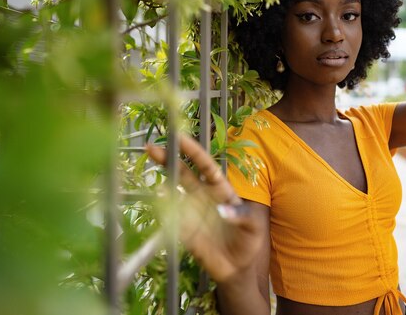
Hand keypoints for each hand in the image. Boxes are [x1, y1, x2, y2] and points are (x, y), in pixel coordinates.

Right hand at [146, 135, 265, 282]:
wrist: (238, 268)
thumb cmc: (248, 240)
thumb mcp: (253, 227)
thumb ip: (242, 217)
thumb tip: (223, 210)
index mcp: (220, 190)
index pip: (205, 166)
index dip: (192, 151)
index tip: (179, 137)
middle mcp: (202, 197)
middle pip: (182, 174)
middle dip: (168, 160)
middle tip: (151, 148)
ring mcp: (190, 213)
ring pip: (173, 195)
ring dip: (164, 189)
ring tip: (159, 188)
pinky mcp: (183, 232)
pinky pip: (171, 220)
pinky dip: (164, 214)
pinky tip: (161, 209)